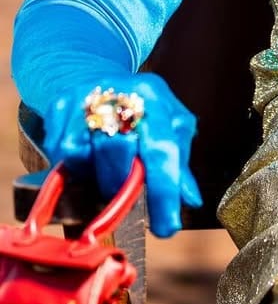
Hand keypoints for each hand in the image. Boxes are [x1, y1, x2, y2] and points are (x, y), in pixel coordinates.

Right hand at [42, 73, 201, 236]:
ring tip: (107, 174)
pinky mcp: (61, 109)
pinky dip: (77, 168)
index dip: (165, 191)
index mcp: (155, 97)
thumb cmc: (139, 109)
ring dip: (97, 177)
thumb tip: (190, 200)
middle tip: (126, 194)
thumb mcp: (167, 126)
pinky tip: (88, 160)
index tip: (167, 228)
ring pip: (86, 156)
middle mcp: (121, 93)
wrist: (95, 75)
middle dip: (123, 184)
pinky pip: (63, 155)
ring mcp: (87, 99)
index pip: (163, 149)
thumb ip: (179, 163)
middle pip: (120, 151)